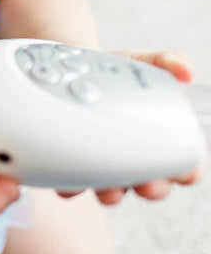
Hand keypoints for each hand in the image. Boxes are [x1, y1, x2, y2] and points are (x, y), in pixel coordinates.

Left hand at [58, 50, 204, 204]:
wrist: (76, 70)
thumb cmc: (115, 72)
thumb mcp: (141, 61)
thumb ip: (165, 62)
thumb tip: (184, 70)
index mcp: (159, 140)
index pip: (184, 165)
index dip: (186, 172)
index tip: (184, 172)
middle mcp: (133, 158)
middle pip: (150, 185)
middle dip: (151, 188)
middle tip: (145, 183)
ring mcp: (102, 164)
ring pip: (112, 191)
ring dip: (112, 192)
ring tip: (107, 186)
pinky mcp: (72, 163)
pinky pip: (71, 182)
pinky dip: (70, 183)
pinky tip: (67, 173)